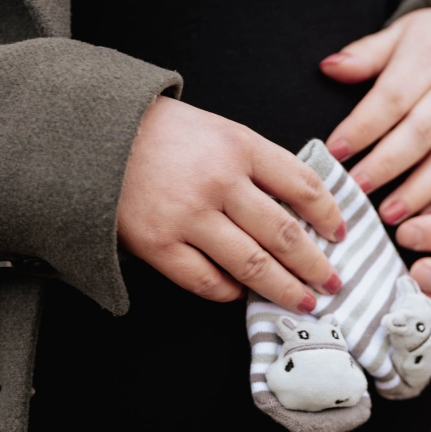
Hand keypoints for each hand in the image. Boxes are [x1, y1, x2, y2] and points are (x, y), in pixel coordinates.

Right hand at [117, 96, 346, 311]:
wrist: (90, 134)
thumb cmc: (160, 133)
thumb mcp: (216, 130)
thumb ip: (255, 164)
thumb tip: (298, 210)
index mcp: (239, 145)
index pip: (302, 185)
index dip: (329, 214)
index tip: (340, 234)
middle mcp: (219, 181)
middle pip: (284, 234)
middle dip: (316, 265)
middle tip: (333, 282)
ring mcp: (188, 216)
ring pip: (253, 265)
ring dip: (285, 288)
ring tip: (304, 301)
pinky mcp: (159, 244)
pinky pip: (207, 281)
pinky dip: (230, 292)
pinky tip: (243, 293)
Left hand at [320, 3, 430, 224]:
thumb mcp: (404, 32)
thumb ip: (367, 54)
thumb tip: (328, 67)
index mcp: (428, 60)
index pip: (391, 98)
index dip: (362, 127)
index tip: (334, 151)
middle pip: (420, 133)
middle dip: (386, 165)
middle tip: (356, 189)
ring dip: (419, 192)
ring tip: (390, 215)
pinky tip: (427, 221)